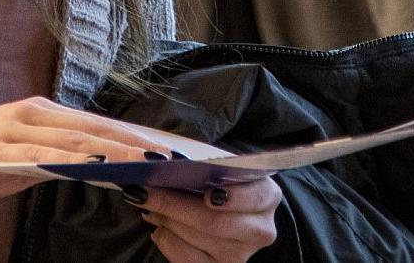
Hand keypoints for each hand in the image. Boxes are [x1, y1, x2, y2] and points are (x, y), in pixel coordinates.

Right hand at [0, 96, 173, 201]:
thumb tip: (94, 170)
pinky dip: (72, 158)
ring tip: (145, 159)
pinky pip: (43, 153)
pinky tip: (95, 164)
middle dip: (133, 140)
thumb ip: (54, 160)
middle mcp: (33, 112)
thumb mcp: (19, 159)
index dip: (131, 134)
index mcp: (40, 112)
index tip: (164, 145)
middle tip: (168, 153)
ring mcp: (17, 127)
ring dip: (113, 148)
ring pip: (75, 138)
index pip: (95, 123)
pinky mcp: (1, 145)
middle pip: (93, 127)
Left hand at [129, 179, 281, 261]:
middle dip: (175, 205)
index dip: (233, 197)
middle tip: (145, 191)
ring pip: (198, 238)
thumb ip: (203, 164)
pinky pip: (188, 259)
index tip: (209, 194)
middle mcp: (260, 230)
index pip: (255, 196)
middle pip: (216, 222)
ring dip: (167, 219)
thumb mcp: (218, 166)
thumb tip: (162, 160)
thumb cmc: (219, 180)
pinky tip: (159, 227)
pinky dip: (168, 240)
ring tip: (147, 203)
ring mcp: (240, 254)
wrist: (225, 208)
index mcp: (267, 196)